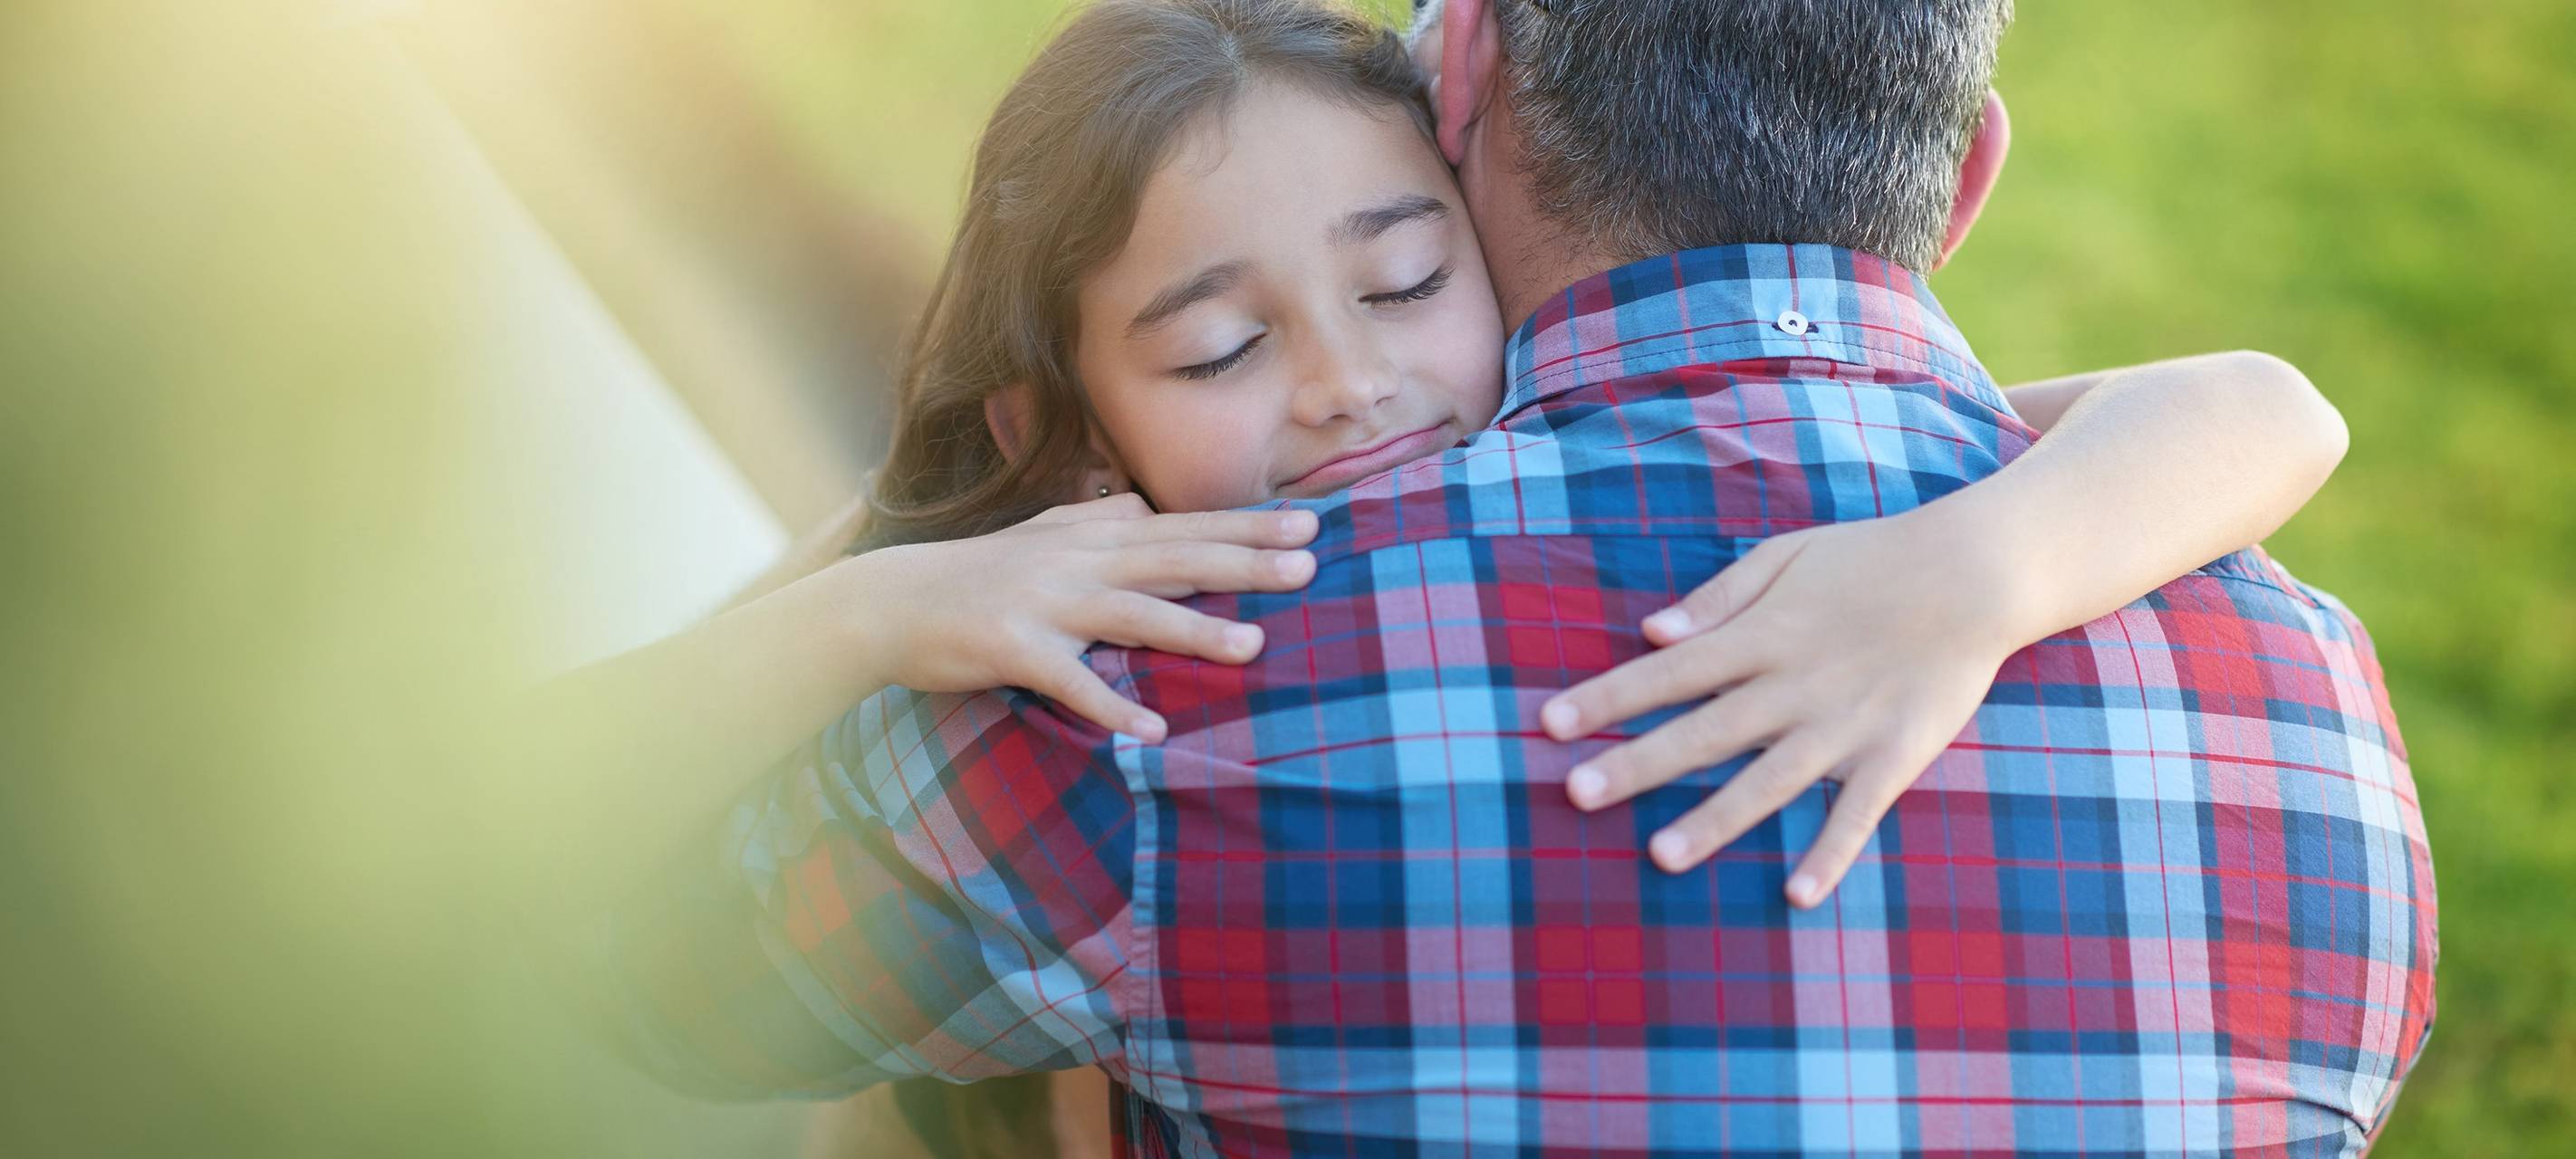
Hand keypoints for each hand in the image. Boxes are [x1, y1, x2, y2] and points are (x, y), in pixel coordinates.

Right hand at [850, 493, 1318, 740]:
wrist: (890, 601)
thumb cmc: (975, 572)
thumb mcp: (1041, 535)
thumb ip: (1097, 519)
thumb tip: (1146, 506)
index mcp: (1092, 538)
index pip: (1185, 527)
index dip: (1248, 526)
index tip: (1312, 525)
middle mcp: (1078, 563)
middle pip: (1174, 560)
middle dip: (1244, 562)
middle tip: (1310, 567)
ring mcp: (1046, 605)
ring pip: (1131, 616)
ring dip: (1193, 630)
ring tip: (1254, 645)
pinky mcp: (1013, 650)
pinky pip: (1070, 683)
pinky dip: (1110, 705)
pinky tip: (1153, 728)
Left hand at [1538, 511, 2027, 906]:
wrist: (1976, 572)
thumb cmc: (1872, 559)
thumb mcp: (1788, 555)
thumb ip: (1720, 599)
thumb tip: (1651, 631)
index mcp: (1762, 634)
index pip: (1669, 671)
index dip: (1608, 698)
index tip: (1549, 724)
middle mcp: (1793, 684)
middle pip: (1703, 731)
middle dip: (1636, 764)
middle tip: (1575, 794)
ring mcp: (1843, 726)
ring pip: (1768, 781)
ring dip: (1714, 820)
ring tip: (1659, 856)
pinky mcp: (1894, 755)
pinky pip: (1857, 814)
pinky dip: (1831, 854)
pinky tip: (1797, 895)